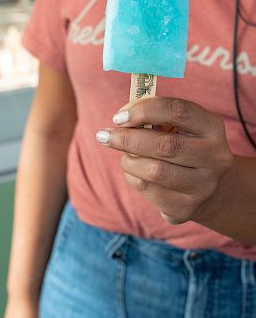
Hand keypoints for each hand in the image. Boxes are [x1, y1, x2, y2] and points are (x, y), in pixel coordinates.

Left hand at [96, 97, 234, 223]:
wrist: (208, 189)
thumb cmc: (181, 146)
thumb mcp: (177, 127)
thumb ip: (152, 117)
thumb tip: (122, 118)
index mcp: (211, 128)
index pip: (178, 111)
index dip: (145, 110)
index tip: (118, 117)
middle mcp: (213, 157)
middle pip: (165, 145)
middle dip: (127, 138)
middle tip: (104, 135)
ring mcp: (202, 185)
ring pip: (154, 171)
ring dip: (129, 160)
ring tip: (124, 156)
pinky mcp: (185, 208)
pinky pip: (147, 189)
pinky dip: (132, 176)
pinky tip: (134, 172)